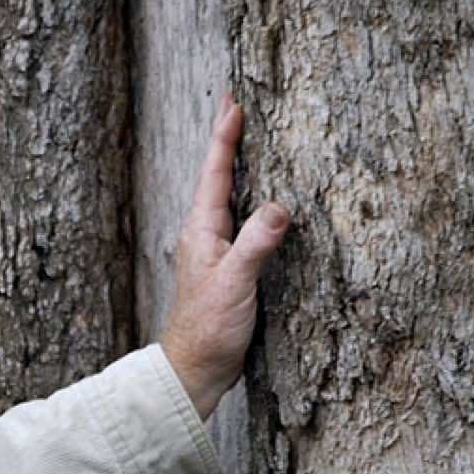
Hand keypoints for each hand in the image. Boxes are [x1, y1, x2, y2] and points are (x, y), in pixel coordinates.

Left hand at [162, 92, 289, 420]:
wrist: (194, 369)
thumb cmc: (209, 329)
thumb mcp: (235, 284)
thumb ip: (255, 245)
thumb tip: (279, 206)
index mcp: (202, 231)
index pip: (215, 174)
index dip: (225, 138)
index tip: (233, 104)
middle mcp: (204, 234)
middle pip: (217, 177)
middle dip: (227, 142)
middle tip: (233, 106)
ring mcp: (213, 250)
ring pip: (226, 197)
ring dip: (236, 167)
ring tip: (244, 140)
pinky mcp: (226, 267)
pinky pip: (238, 220)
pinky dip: (247, 198)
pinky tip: (256, 200)